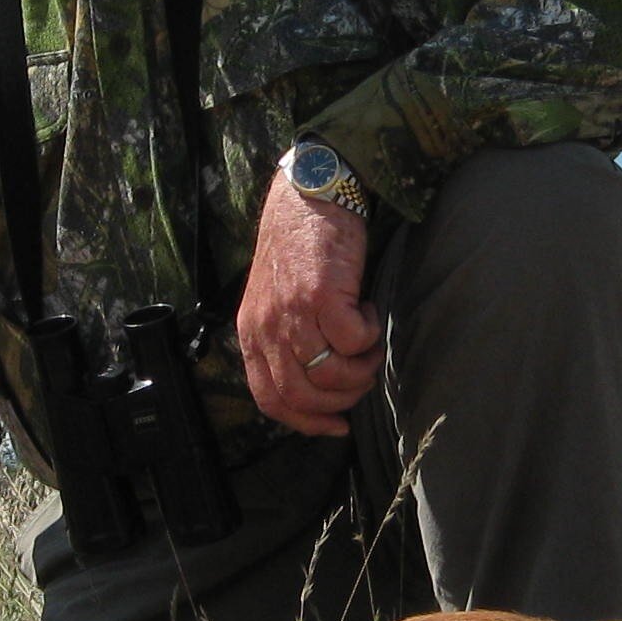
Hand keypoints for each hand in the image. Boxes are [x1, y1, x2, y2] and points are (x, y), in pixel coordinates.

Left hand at [238, 165, 380, 435]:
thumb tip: (320, 384)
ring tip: (368, 343)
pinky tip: (369, 311)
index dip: (307, 422)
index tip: (338, 425)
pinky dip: (369, 336)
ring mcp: (292, 312)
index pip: (270, 399)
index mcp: (252, 333)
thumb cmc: (301, 247)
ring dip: (360, 370)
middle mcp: (267, 327)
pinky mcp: (322, 295)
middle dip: (341, 399)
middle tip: (362, 376)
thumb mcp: (277, 300)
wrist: (310, 194)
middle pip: (301, 395)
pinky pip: (353, 342)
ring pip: (330, 375)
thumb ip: (287, 339)